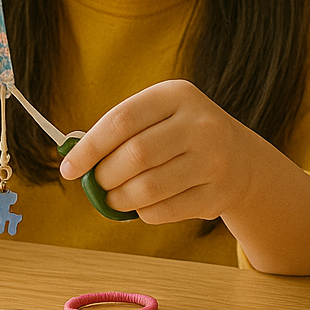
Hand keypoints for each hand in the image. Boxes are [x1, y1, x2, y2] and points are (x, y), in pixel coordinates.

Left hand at [58, 79, 265, 223]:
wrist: (240, 158)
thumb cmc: (181, 136)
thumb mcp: (159, 116)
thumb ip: (119, 132)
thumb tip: (73, 158)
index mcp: (178, 95)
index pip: (122, 120)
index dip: (90, 147)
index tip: (69, 168)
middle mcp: (201, 124)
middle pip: (135, 155)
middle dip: (105, 176)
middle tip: (98, 184)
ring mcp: (214, 159)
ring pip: (148, 188)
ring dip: (120, 199)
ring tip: (114, 198)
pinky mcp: (218, 193)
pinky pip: (165, 211)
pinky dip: (143, 213)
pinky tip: (142, 206)